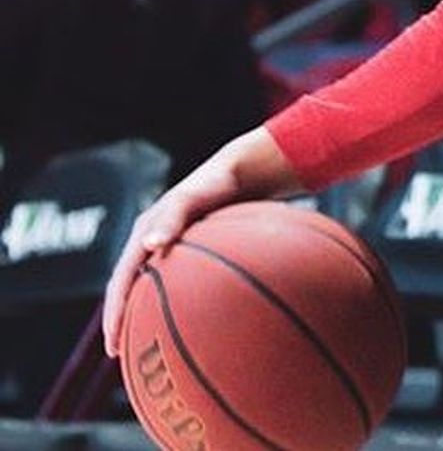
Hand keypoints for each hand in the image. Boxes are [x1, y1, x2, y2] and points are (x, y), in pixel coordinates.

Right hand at [102, 128, 299, 357]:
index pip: (120, 281)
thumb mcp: (192, 198)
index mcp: (144, 233)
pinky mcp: (191, 250)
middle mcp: (153, 242)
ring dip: (147, 316)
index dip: (113, 315)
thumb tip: (150, 245)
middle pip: (129, 290)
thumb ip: (173, 219)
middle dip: (123, 322)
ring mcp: (171, 247)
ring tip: (152, 347)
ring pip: (151, 288)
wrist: (243, 172)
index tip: (112, 346)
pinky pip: (178, 282)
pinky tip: (194, 325)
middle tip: (122, 356)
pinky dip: (176, 303)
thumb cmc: (217, 183)